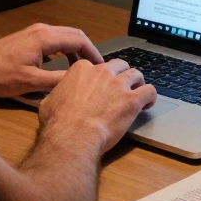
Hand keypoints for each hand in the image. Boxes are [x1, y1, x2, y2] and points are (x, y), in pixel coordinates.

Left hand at [0, 23, 103, 97]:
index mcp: (44, 38)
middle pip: (74, 34)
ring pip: (64, 36)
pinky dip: (65, 49)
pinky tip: (65, 64)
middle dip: (87, 50)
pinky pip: (54, 39)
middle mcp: (42, 30)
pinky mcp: (29, 38)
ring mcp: (34, 32)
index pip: (79, 40)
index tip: (102, 67)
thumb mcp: (31, 82)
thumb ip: (57, 80)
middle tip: (96, 68)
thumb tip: (79, 80)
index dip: (93, 53)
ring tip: (83, 68)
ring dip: (76, 49)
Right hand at [37, 58, 157, 155]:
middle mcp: (102, 72)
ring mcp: (119, 85)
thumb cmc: (59, 121)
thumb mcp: (50, 101)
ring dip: (137, 82)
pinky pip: (149, 91)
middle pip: (118, 65)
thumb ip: (57, 93)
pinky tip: (148, 103)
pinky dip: (150, 96)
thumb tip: (55, 97)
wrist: (73, 135)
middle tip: (120, 86)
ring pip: (136, 74)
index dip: (98, 76)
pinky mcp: (132, 100)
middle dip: (120, 74)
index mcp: (82, 69)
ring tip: (137, 91)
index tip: (99, 85)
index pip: (94, 65)